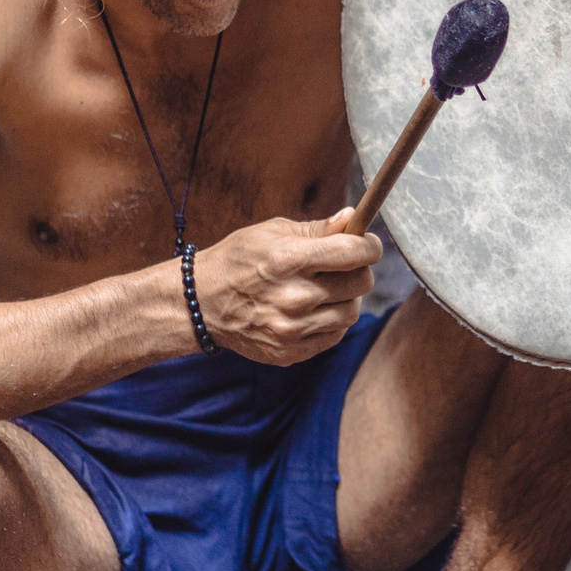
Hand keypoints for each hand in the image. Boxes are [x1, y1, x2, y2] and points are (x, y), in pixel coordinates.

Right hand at [192, 208, 380, 364]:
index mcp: (288, 260)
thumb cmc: (237, 261)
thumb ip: (317, 229)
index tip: (367, 243)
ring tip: (326, 288)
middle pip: (360, 283)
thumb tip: (351, 218)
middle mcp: (293, 298)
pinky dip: (332, 320)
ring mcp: (292, 329)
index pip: (353, 252)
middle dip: (359, 269)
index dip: (369, 245)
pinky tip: (313, 308)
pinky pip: (334, 335)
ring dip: (347, 297)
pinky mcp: (291, 352)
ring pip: (352, 312)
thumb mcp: (272, 232)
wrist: (200, 304)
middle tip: (344, 264)